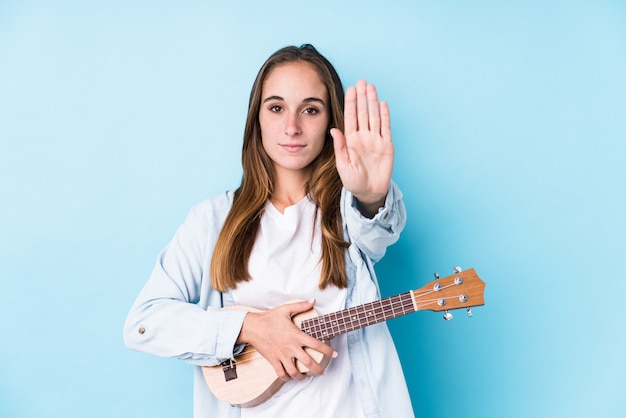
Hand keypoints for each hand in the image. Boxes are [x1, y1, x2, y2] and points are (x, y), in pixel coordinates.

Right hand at [237, 299, 335, 381]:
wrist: (252, 327)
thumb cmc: (270, 318)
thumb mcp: (286, 309)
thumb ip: (301, 305)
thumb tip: (313, 300)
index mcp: (296, 335)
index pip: (316, 344)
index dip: (328, 350)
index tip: (335, 354)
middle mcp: (290, 347)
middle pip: (308, 362)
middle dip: (318, 369)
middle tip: (323, 372)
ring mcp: (281, 355)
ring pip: (294, 372)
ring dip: (302, 377)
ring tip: (306, 377)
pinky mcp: (273, 360)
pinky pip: (281, 373)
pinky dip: (286, 378)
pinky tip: (290, 377)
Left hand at [331, 80, 393, 216]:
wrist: (369, 192)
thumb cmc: (353, 181)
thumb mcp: (343, 165)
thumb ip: (340, 147)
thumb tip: (334, 129)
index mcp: (351, 140)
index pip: (350, 117)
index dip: (351, 103)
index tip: (350, 89)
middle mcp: (363, 137)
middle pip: (363, 113)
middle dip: (362, 97)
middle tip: (361, 81)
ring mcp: (375, 140)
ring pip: (374, 116)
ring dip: (373, 102)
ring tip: (371, 87)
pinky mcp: (386, 145)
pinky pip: (385, 127)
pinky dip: (385, 115)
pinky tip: (383, 103)